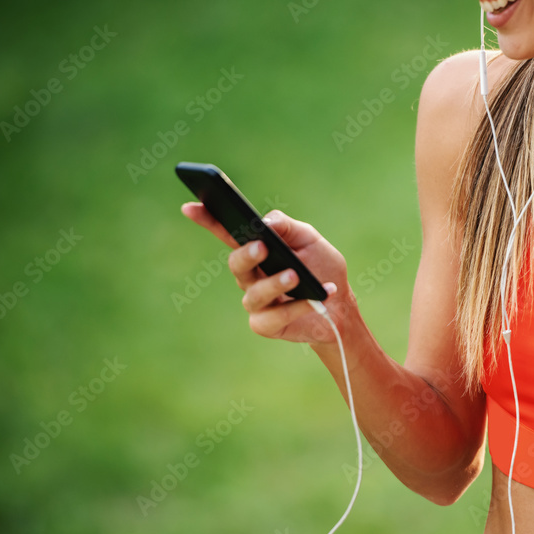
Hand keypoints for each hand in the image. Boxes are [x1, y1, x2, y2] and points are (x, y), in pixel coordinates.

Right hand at [181, 203, 352, 344]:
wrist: (342, 305)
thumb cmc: (322, 268)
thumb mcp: (309, 239)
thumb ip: (286, 227)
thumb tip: (264, 223)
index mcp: (256, 250)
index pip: (227, 233)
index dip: (207, 221)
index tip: (191, 207)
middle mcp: (251, 276)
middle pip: (237, 264)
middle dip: (247, 255)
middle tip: (262, 246)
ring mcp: (256, 302)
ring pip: (254, 294)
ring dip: (275, 283)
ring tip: (295, 275)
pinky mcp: (266, 325)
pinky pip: (273, 317)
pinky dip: (296, 307)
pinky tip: (314, 299)